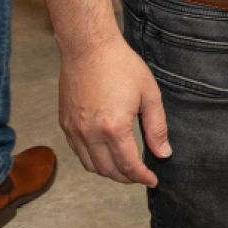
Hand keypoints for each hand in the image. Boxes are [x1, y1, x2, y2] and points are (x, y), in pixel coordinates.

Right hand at [58, 35, 170, 186]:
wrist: (88, 48)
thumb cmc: (121, 66)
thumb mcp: (149, 94)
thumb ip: (157, 127)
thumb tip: (163, 154)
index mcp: (113, 127)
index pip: (128, 165)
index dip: (142, 177)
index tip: (153, 180)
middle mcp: (90, 133)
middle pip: (108, 170)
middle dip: (127, 178)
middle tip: (141, 175)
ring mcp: (74, 130)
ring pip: (90, 165)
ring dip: (108, 171)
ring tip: (125, 167)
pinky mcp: (65, 124)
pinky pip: (78, 152)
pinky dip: (93, 159)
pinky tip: (106, 153)